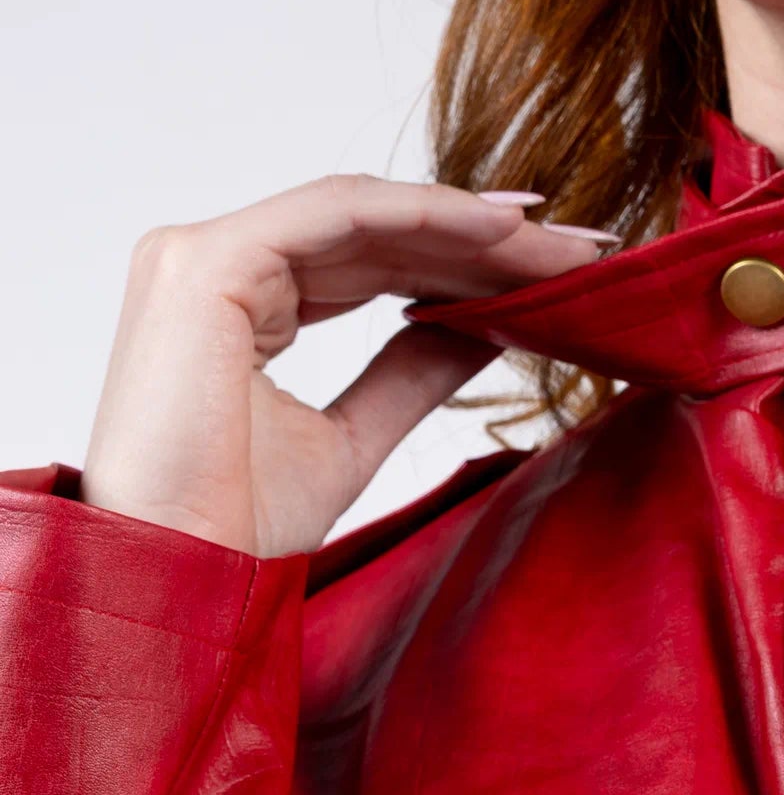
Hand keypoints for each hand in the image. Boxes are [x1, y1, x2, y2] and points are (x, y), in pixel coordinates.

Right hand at [80, 176, 613, 558]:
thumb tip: (483, 329)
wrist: (186, 579)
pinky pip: (338, 216)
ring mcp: (202, 255)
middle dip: (484, 243)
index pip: (368, 262)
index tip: (555, 274)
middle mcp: (214, 264)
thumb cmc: (238, 532)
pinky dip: (424, 215)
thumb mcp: (351, 438)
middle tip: (585, 253)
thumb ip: (411, 372)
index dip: (463, 263)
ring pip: (364, 218)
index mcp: (237, 303)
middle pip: (374, 234)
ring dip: (470, 227)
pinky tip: (500, 231)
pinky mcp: (207, 263)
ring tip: (561, 245)